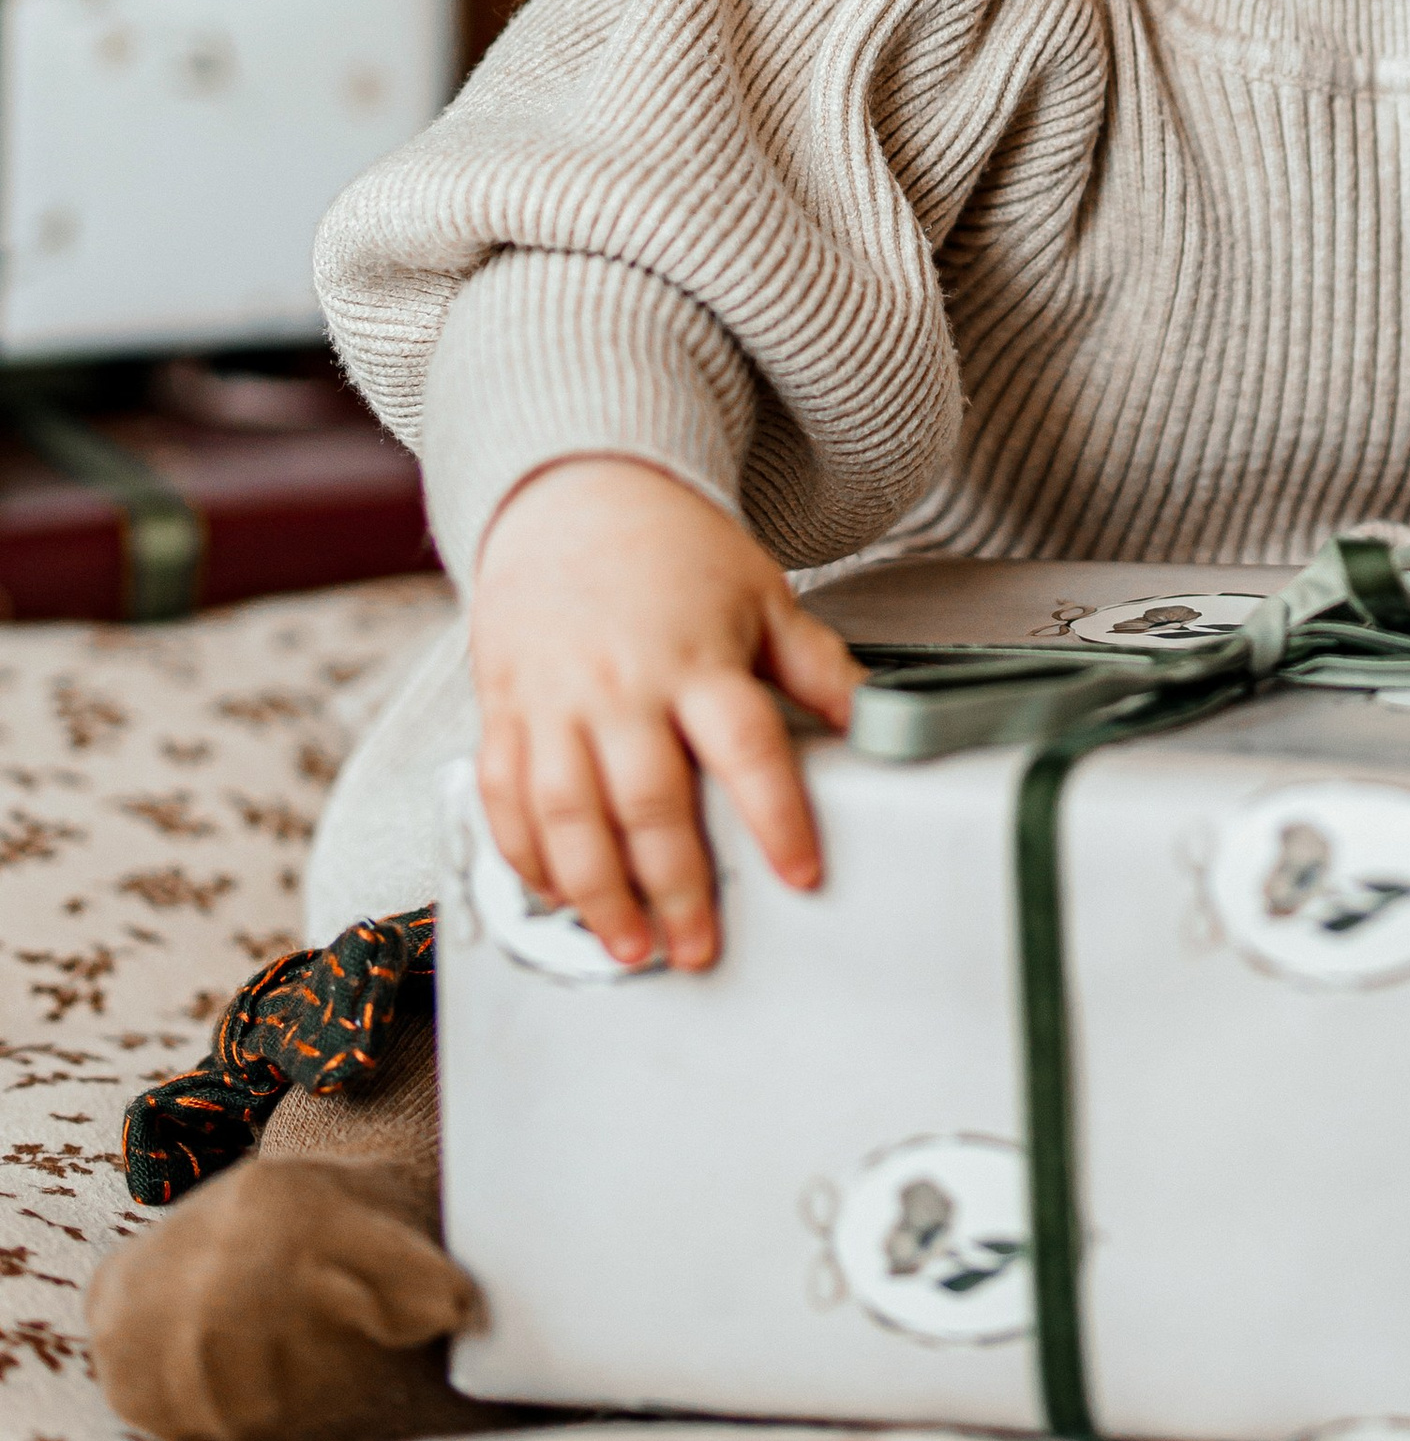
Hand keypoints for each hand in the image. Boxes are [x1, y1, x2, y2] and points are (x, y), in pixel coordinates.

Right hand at [470, 457, 856, 971]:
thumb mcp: (761, 593)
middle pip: (650, 801)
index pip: (746, 747)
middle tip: (698, 947)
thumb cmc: (673, 551)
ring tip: (629, 946)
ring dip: (596, 892)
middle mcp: (623, 684)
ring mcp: (556, 699)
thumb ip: (815, 664)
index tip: (801, 875)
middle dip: (676, 887)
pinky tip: (554, 895)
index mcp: (698, 657)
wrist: (576, 493)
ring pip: (568, 813)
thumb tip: (874, 715)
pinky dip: (524, 855)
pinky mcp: (507, 709)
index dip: (777, 816)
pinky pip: (504, 796)